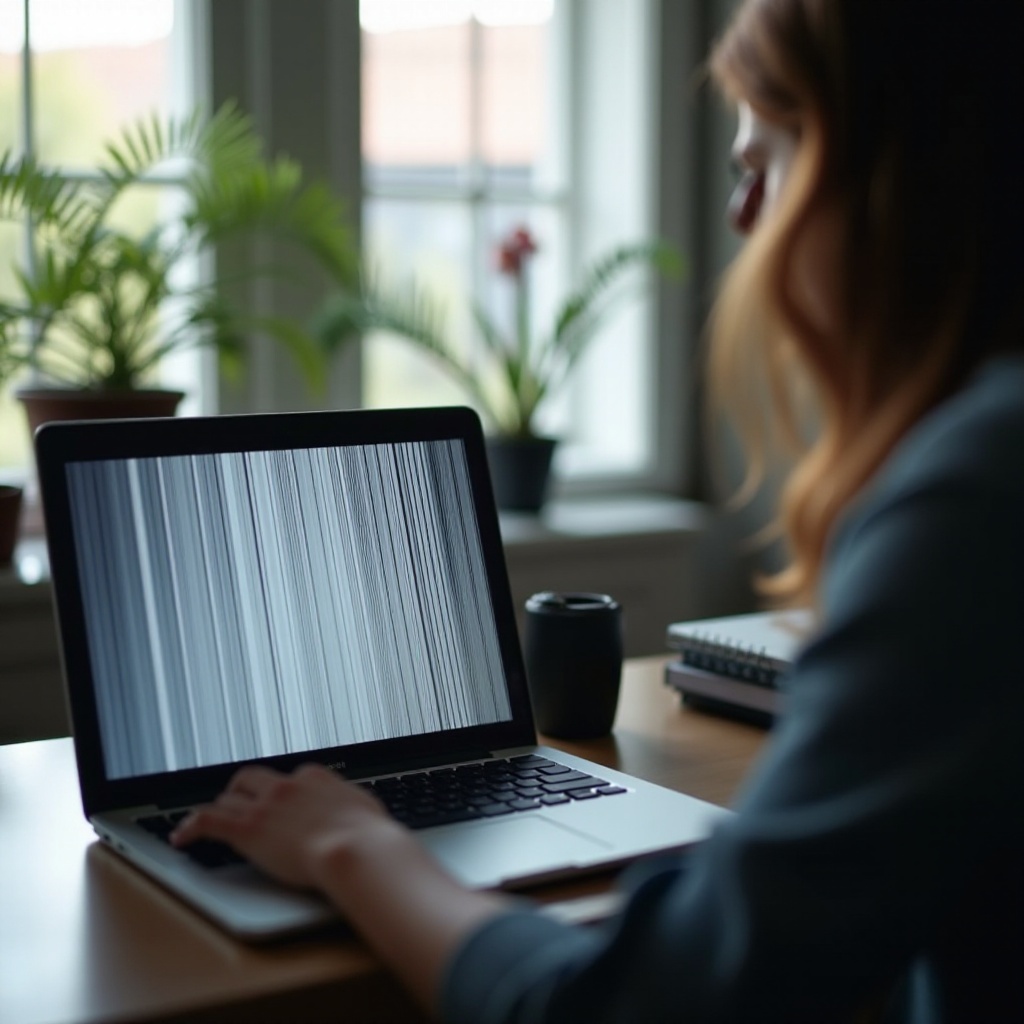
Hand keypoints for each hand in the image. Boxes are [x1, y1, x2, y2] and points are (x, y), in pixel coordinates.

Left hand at [170, 763, 401, 889]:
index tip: (277, 805)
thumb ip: (353, 805)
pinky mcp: (247, 829)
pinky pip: (208, 820)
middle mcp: (286, 785)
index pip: (288, 778)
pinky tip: (180, 837)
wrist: (356, 850)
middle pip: (251, 779)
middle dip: (241, 791)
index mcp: (314, 778)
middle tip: (236, 805)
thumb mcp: (366, 809)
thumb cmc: (368, 837)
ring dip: (218, 809)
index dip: (279, 793)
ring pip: (228, 798)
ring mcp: (265, 805)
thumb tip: (357, 809)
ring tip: (208, 823)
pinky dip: (190, 827)